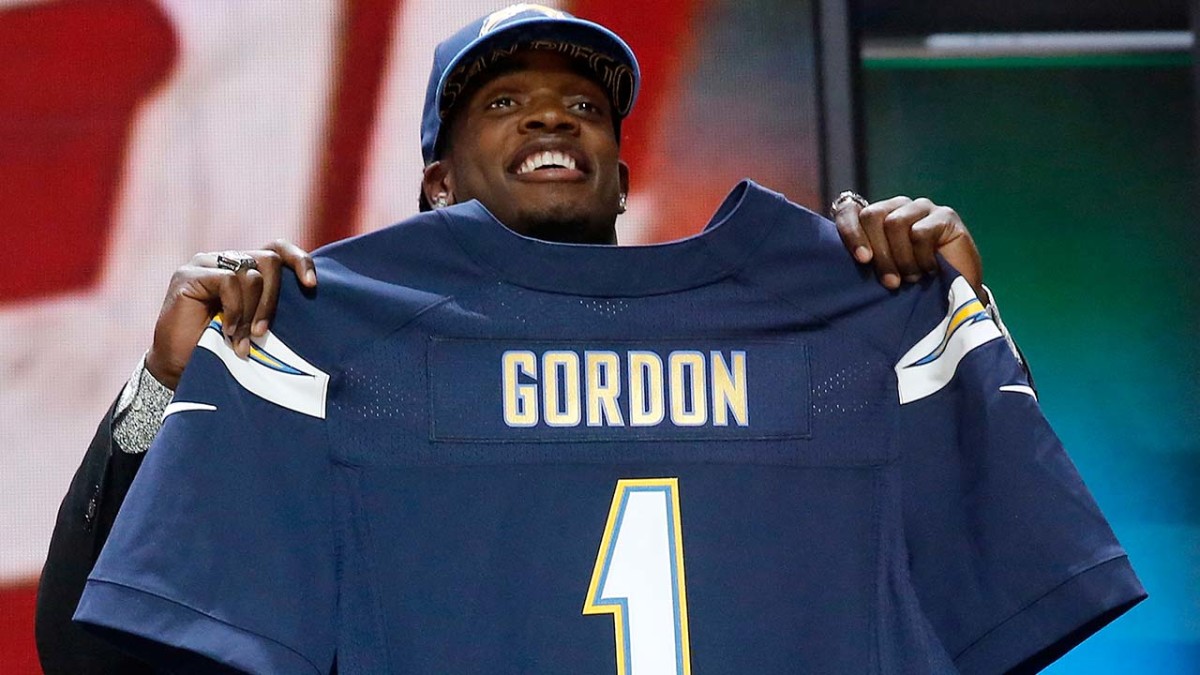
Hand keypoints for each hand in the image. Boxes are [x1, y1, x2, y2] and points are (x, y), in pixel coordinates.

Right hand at [145, 241, 315, 389]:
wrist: (181, 368)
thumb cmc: (223, 349)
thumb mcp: (257, 324)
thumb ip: (272, 304)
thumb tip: (309, 292)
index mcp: (246, 268)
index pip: (278, 249)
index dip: (299, 261)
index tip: (311, 285)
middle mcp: (227, 259)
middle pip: (269, 260)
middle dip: (272, 299)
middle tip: (263, 332)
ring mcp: (206, 263)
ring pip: (250, 274)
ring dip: (251, 312)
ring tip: (242, 340)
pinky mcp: (189, 274)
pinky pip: (227, 281)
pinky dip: (233, 309)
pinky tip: (226, 330)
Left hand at [832, 195, 983, 301]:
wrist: (954, 296)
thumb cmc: (911, 286)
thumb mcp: (882, 273)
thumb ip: (865, 260)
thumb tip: (847, 261)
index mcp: (875, 219)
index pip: (848, 211)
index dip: (849, 231)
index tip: (861, 259)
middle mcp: (896, 207)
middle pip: (872, 216)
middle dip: (879, 253)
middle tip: (890, 282)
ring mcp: (921, 208)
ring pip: (895, 223)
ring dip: (901, 258)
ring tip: (912, 277)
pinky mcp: (944, 215)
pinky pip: (921, 232)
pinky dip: (922, 257)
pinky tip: (930, 269)